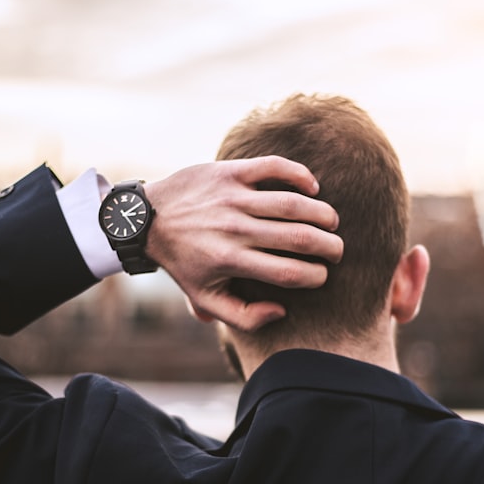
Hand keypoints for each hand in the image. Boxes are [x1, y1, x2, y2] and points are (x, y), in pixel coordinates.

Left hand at [143, 156, 343, 331]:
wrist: (147, 219)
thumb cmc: (183, 263)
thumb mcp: (205, 299)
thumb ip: (244, 316)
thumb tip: (281, 311)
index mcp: (230, 261)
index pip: (288, 272)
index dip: (315, 276)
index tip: (322, 276)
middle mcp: (234, 229)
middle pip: (299, 238)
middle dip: (329, 246)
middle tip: (337, 251)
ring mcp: (233, 197)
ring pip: (293, 203)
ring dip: (322, 214)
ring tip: (331, 223)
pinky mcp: (230, 172)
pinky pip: (274, 167)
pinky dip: (300, 174)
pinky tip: (313, 186)